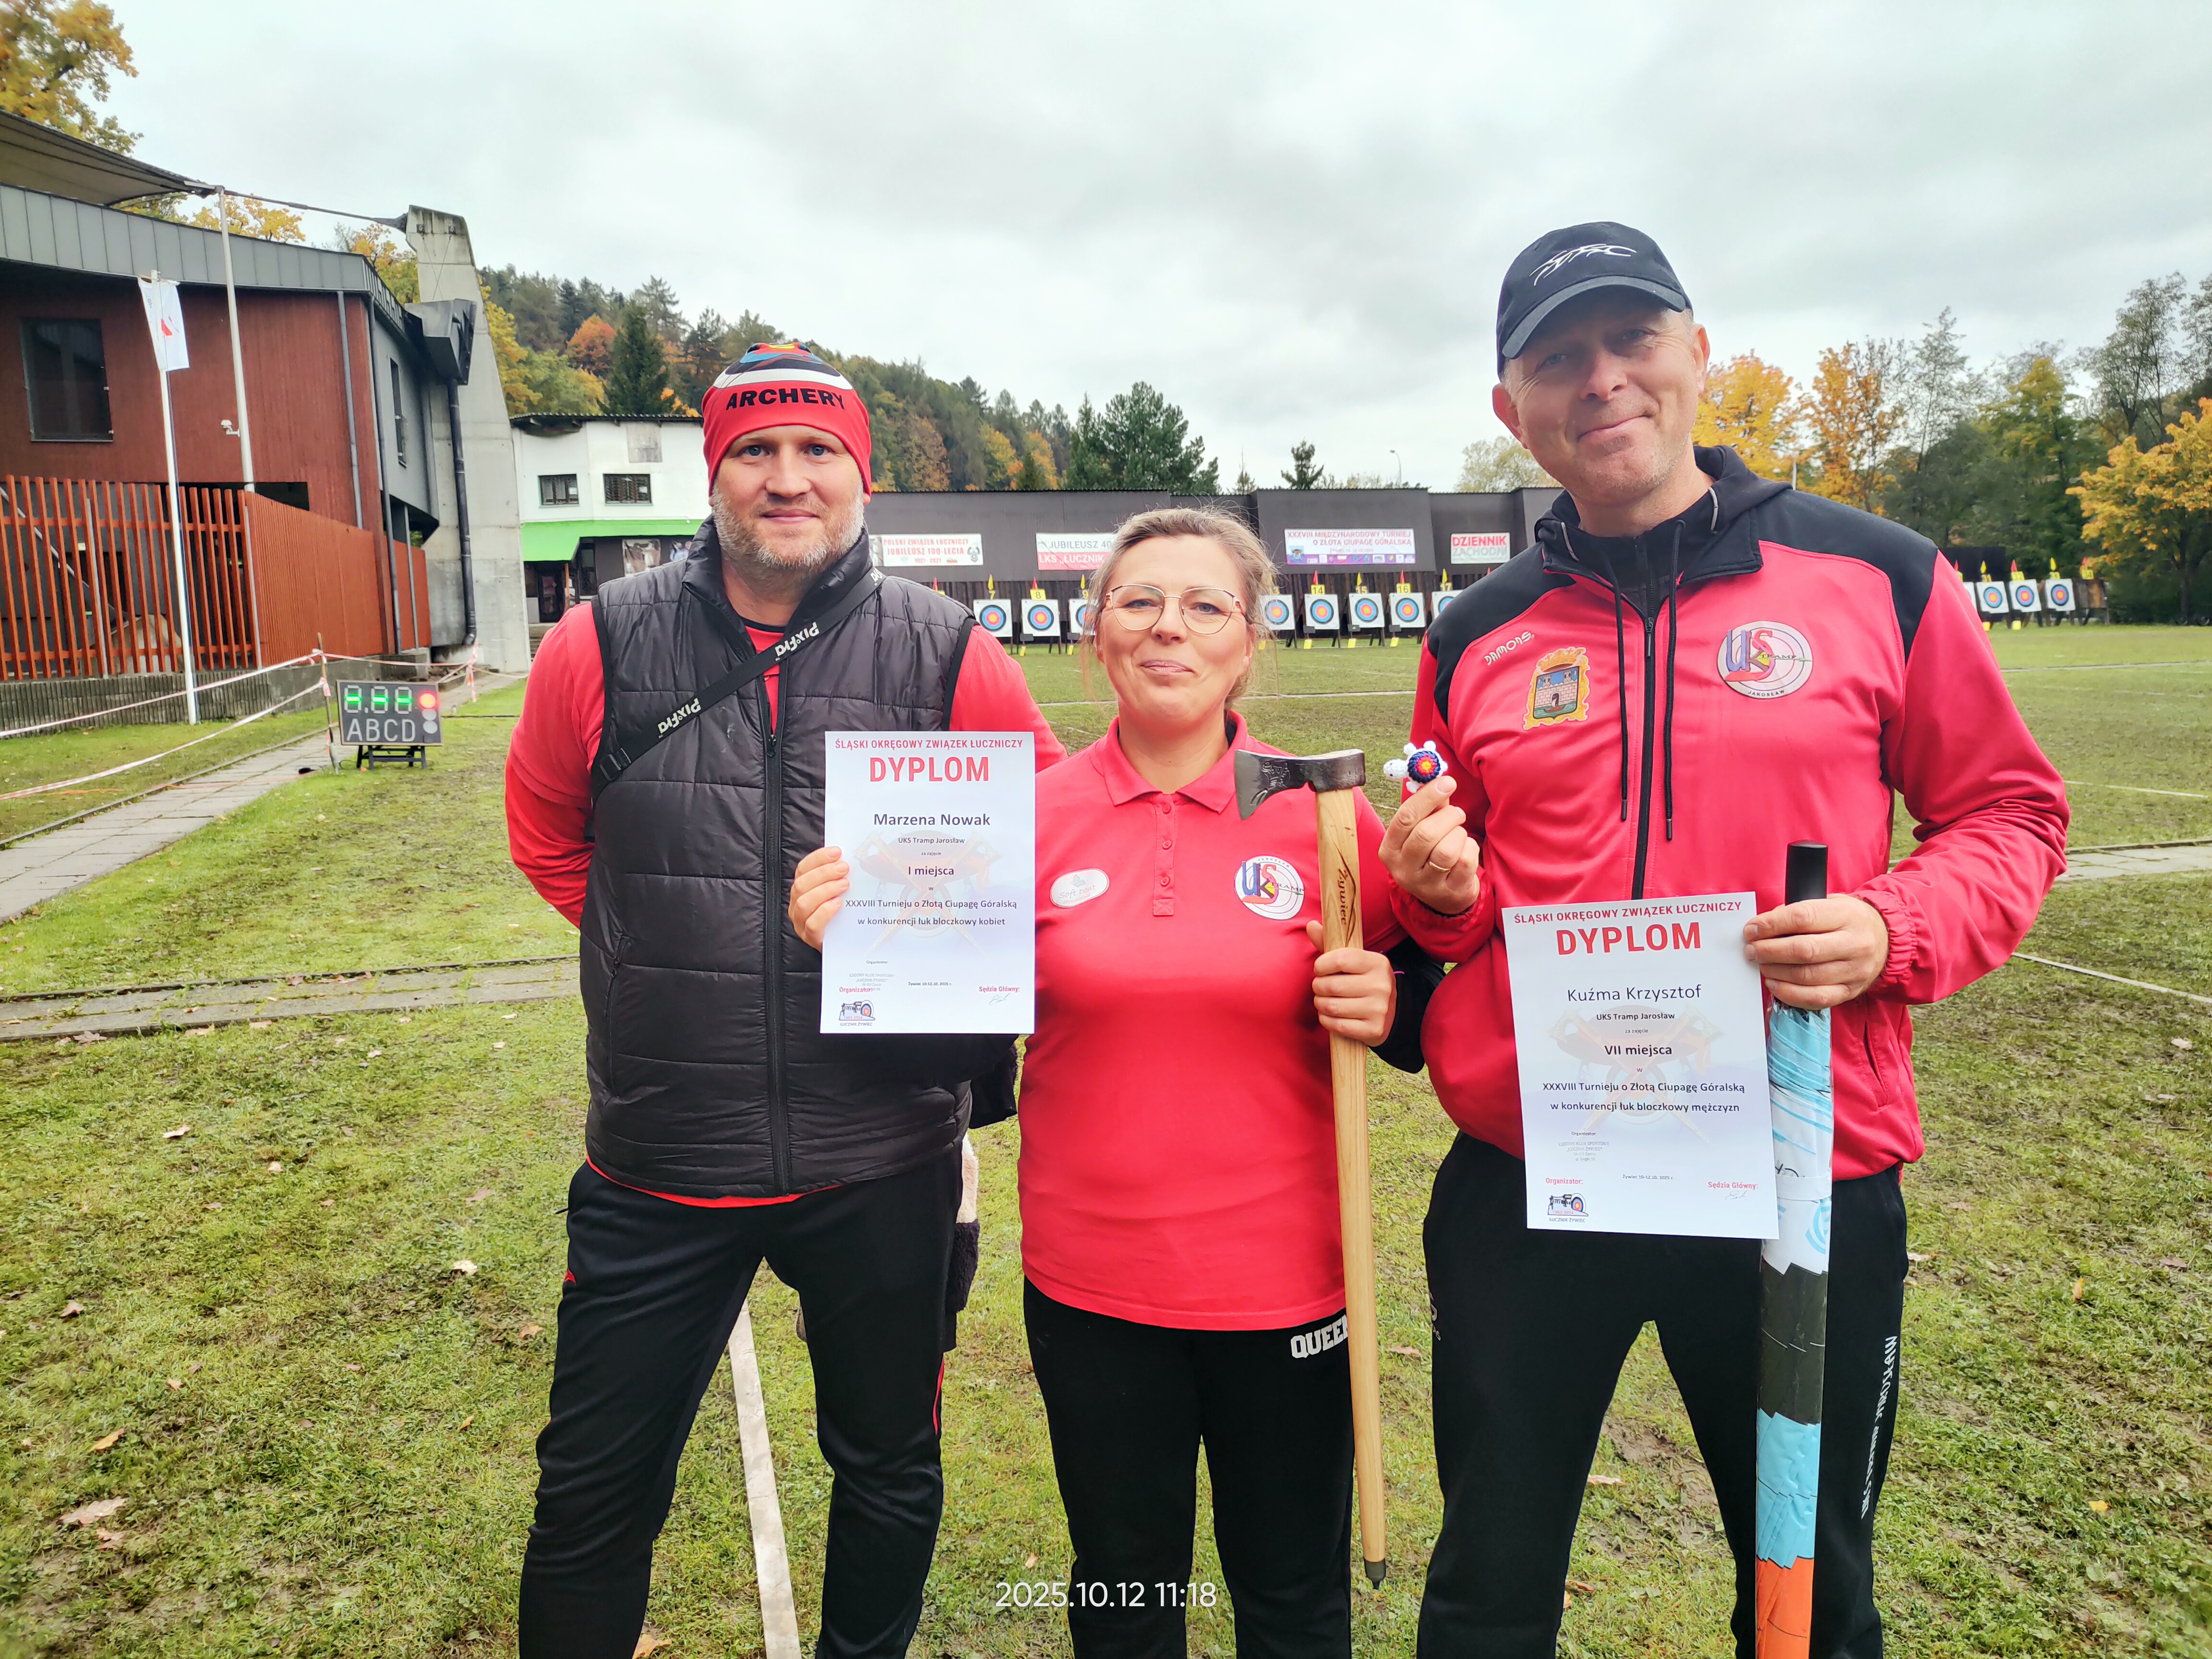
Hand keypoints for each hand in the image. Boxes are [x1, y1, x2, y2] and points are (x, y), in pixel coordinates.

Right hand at [788, 846, 849, 950]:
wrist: (842, 944)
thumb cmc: (840, 914)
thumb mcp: (838, 892)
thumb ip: (838, 877)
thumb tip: (848, 859)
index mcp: (801, 889)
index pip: (803, 869)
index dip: (818, 858)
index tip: (836, 852)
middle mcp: (797, 904)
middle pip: (802, 884)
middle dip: (824, 873)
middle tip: (844, 868)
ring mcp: (801, 923)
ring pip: (804, 903)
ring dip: (825, 890)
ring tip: (844, 885)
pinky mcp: (810, 938)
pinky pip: (812, 924)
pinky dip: (825, 911)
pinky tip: (838, 904)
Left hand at [1306, 921, 1396, 1044]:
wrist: (1392, 1012)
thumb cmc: (1364, 981)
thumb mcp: (1354, 961)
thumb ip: (1331, 944)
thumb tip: (1311, 925)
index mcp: (1377, 963)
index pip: (1340, 959)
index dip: (1322, 965)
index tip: (1320, 969)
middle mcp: (1381, 985)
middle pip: (1332, 985)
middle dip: (1318, 987)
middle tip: (1320, 987)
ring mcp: (1379, 1009)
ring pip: (1332, 1007)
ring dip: (1320, 1004)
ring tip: (1322, 1001)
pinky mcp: (1374, 1030)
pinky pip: (1338, 1025)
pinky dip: (1326, 1020)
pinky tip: (1329, 1015)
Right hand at [1379, 775, 1480, 916]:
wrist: (1443, 897)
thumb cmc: (1429, 854)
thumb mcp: (1420, 831)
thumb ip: (1428, 807)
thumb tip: (1438, 777)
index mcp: (1389, 850)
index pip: (1405, 818)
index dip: (1428, 796)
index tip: (1447, 782)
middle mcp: (1403, 869)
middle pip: (1426, 834)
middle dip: (1448, 816)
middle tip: (1457, 813)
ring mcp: (1426, 884)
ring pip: (1447, 849)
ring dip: (1459, 834)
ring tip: (1458, 833)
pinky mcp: (1450, 891)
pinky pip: (1465, 861)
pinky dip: (1470, 848)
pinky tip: (1465, 849)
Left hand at [1743, 896, 1889, 1008]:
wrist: (1886, 937)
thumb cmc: (1846, 918)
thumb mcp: (1829, 904)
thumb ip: (1798, 912)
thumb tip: (1762, 927)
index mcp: (1846, 915)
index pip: (1802, 918)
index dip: (1771, 925)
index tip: (1751, 930)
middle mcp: (1855, 943)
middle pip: (1804, 950)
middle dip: (1769, 951)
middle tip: (1751, 950)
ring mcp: (1855, 970)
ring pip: (1808, 976)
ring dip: (1776, 972)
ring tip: (1760, 966)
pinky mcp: (1851, 990)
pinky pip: (1817, 998)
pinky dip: (1790, 994)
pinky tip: (1774, 985)